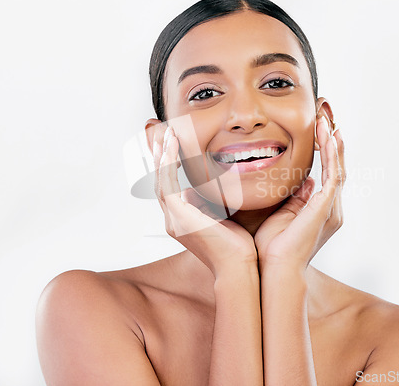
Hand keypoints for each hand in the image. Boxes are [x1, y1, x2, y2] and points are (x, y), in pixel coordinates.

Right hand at [154, 126, 257, 277]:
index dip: (168, 165)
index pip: (170, 186)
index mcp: (182, 220)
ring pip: (160, 179)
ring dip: (162, 154)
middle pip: (159, 180)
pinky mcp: (178, 215)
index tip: (171, 144)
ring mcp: (173, 218)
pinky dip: (167, 162)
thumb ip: (215, 202)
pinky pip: (167, 182)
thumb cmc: (237, 246)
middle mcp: (173, 218)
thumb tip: (216, 186)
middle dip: (159, 156)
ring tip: (166, 133)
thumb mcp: (224, 216)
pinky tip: (171, 145)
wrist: (239, 265)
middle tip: (161, 134)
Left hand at [254, 117, 345, 271]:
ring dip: (332, 143)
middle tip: (327, 118)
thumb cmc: (273, 247)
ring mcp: (331, 208)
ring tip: (327, 120)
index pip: (327, 174)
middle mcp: (331, 208)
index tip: (320, 131)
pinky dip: (331, 154)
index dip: (326, 152)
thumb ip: (297, 198)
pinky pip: (333, 175)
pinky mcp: (326, 207)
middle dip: (332, 142)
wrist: (275, 268)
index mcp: (321, 210)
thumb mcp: (284, 214)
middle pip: (337, 167)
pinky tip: (327, 136)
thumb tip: (306, 181)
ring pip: (337, 167)